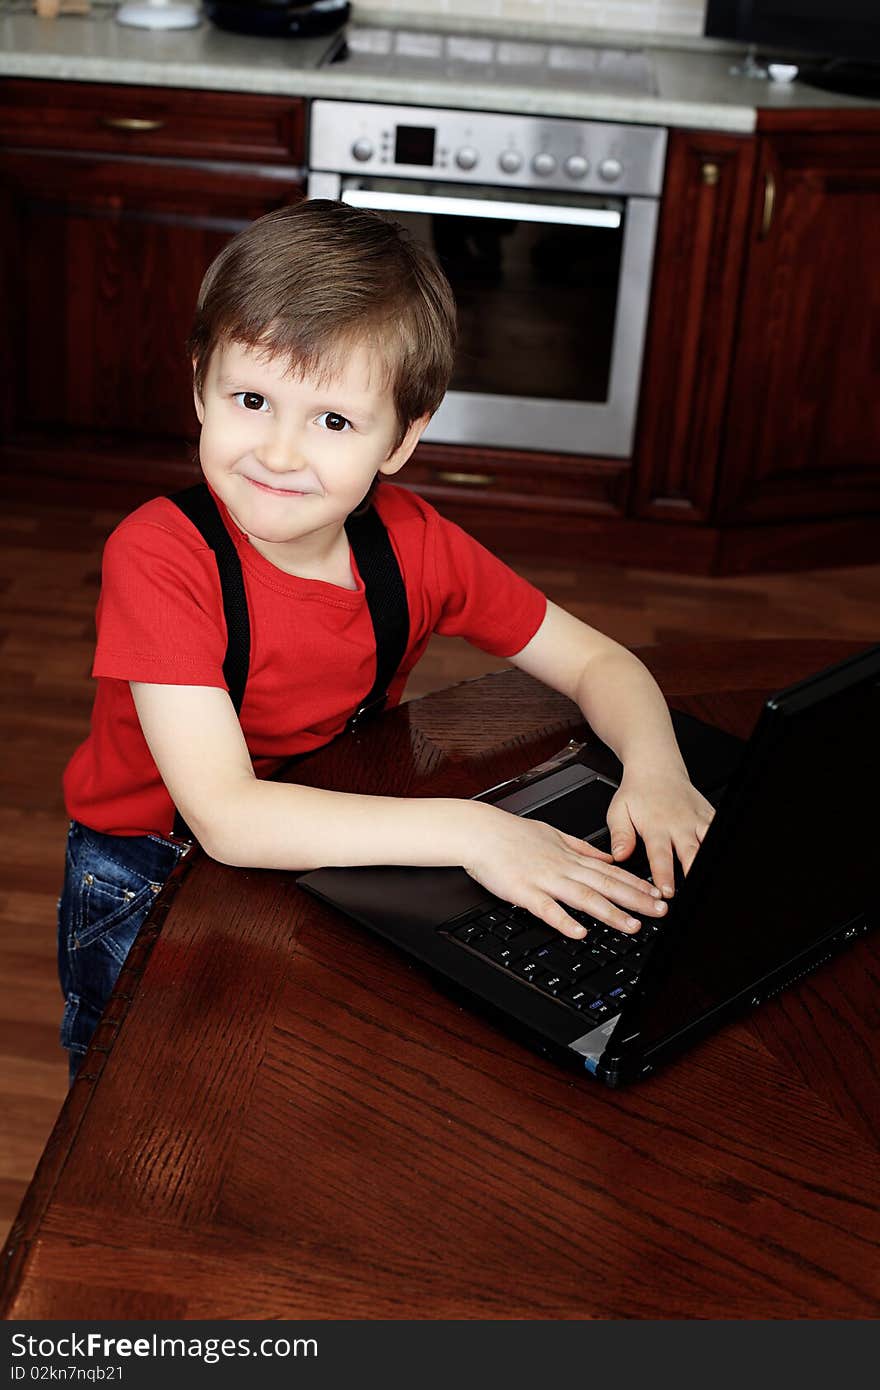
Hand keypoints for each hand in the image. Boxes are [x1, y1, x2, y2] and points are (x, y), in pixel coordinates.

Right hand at [462, 801, 668, 938]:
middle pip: (606, 885)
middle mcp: (563, 867)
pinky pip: (547, 908)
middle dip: (635, 899)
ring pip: (584, 897)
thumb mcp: (554, 834)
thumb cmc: (512, 834)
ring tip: (632, 926)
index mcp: (571, 856)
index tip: (657, 894)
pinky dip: (564, 920)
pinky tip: (579, 932)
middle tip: (660, 911)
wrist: (480, 832)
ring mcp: (545, 879)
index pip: (611, 871)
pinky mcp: (524, 891)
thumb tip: (607, 855)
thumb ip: (582, 847)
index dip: (637, 884)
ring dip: (610, 912)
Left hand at [606, 766, 715, 897]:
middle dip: (692, 873)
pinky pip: (718, 827)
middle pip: (690, 853)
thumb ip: (620, 835)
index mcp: (656, 827)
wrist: (656, 767)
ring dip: (707, 857)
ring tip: (708, 874)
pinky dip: (719, 839)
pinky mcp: (708, 815)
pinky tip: (719, 852)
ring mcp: (696, 820)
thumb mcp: (618, 811)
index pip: (660, 856)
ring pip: (708, 842)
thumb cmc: (636, 792)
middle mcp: (679, 825)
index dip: (664, 876)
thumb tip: (619, 855)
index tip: (667, 891)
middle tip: (691, 889)